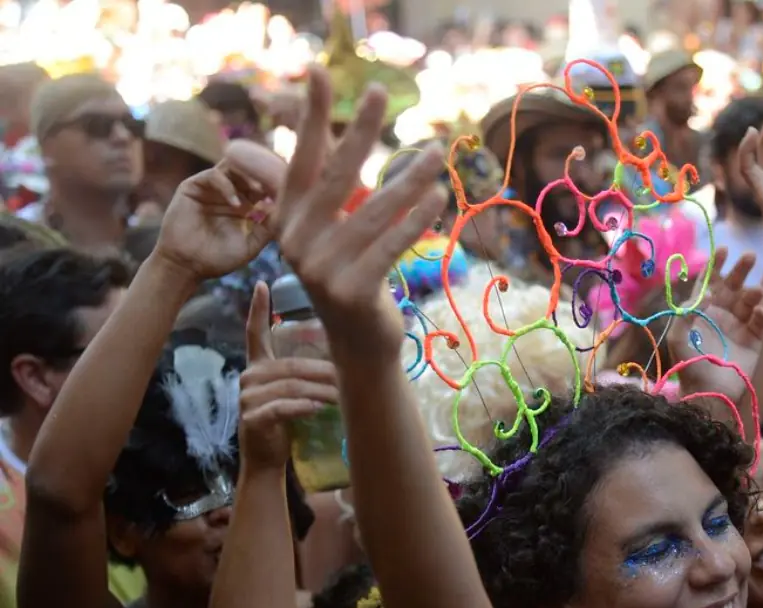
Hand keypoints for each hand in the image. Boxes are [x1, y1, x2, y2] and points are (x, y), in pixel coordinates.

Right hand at [153, 141, 277, 281]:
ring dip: (248, 177)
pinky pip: (213, 176)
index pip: (264, 183)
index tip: (291, 190)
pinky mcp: (193, 186)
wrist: (187, 266)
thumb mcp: (251, 244)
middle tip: (276, 185)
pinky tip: (235, 204)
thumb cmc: (218, 258)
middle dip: (264, 176)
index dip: (276, 184)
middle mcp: (230, 191)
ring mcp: (212, 187)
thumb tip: (287, 209)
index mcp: (246, 203)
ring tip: (259, 192)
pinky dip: (227, 186)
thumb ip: (268, 228)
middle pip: (250, 170)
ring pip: (233, 166)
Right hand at [238, 282, 340, 469]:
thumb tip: (342, 353)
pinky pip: (282, 407)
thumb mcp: (294, 391)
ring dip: (320, 392)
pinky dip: (302, 407)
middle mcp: (249, 377)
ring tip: (343, 396)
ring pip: (291, 387)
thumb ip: (304, 372)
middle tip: (351, 376)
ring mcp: (247, 398)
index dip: (257, 309)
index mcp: (258, 366)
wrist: (267, 458)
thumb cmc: (285, 421)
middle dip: (323, 372)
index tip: (262, 285)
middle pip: (291, 366)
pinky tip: (318, 409)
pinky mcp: (252, 418)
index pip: (254, 333)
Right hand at [273, 67, 446, 355]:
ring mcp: (320, 268)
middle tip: (377, 91)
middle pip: (334, 176)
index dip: (309, 115)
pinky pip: (390, 244)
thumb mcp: (329, 229)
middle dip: (358, 131)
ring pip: (372, 211)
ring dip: (409, 179)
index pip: (301, 158)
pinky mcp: (350, 290)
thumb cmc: (349, 273)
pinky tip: (437, 195)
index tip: (317, 71)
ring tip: (436, 153)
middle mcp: (296, 240)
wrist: (358, 342)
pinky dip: (415, 218)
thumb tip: (318, 134)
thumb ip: (325, 186)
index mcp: (286, 218)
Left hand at [669, 248, 762, 402]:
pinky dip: (762, 315)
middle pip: (733, 285)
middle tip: (750, 256)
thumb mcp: (678, 337)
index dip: (716, 265)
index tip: (724, 249)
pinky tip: (762, 312)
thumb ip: (685, 313)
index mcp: (703, 311)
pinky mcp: (754, 341)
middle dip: (741, 270)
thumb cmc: (689, 365)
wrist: (708, 393)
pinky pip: (760, 322)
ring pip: (749, 301)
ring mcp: (739, 327)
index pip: (710, 282)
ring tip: (757, 291)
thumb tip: (703, 292)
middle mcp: (722, 314)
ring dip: (754, 292)